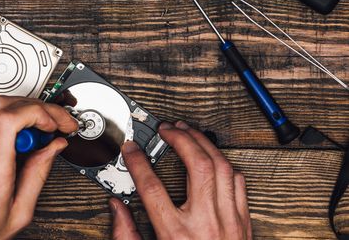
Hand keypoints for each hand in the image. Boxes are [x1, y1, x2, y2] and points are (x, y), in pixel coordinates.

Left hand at [0, 96, 77, 239]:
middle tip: (55, 123)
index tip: (52, 124)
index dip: (37, 113)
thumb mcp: (17, 213)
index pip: (8, 119)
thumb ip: (38, 175)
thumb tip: (53, 147)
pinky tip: (15, 136)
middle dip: (37, 108)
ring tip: (37, 130)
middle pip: (4, 105)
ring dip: (21, 110)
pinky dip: (3, 121)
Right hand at [110, 121, 251, 239]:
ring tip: (188, 132)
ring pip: (221, 167)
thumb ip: (127, 235)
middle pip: (195, 165)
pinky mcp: (242, 223)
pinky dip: (225, 163)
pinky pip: (238, 182)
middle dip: (180, 139)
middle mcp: (205, 224)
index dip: (138, 162)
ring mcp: (228, 221)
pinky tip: (213, 156)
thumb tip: (116, 209)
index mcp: (176, 235)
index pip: (152, 187)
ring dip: (203, 143)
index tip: (132, 149)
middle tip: (166, 129)